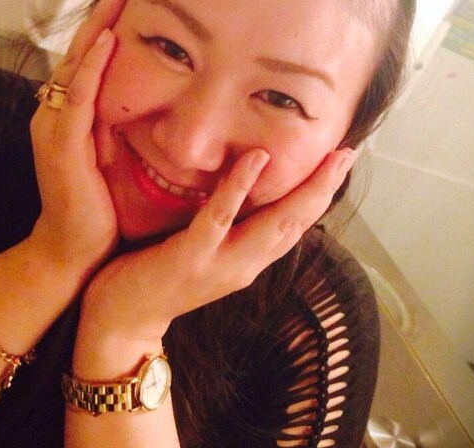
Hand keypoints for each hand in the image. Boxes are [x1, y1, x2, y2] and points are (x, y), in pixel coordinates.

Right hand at [29, 0, 125, 276]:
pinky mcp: (63, 146)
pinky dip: (90, 69)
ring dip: (96, 31)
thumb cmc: (94, 205)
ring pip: (75, 68)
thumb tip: (153, 102)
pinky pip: (78, 98)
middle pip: (78, 56)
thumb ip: (117, 127)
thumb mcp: (109, 158)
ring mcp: (55, 128)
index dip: (103, 31)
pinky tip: (106, 42)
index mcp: (68, 118)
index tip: (126, 1)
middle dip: (100, 19)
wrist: (73, 248)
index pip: (86, 64)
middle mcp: (55, 116)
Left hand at [79, 146, 357, 341]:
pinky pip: (220, 218)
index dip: (321, 194)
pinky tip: (256, 158)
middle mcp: (246, 264)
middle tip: (350, 153)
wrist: (123, 321)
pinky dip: (240, 187)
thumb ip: (230, 227)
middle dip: (327, 188)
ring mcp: (222, 264)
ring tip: (330, 157)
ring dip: (306, 189)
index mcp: (249, 259)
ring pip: (274, 223)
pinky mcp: (191, 258)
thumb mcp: (206, 251)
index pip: (296, 223)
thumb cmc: (161, 275)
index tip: (342, 162)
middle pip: (298, 223)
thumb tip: (246, 191)